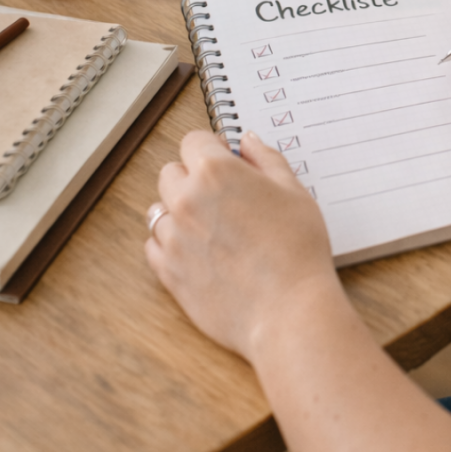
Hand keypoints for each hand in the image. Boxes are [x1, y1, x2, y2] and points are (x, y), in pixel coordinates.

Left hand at [145, 130, 336, 360]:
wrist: (288, 310)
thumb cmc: (297, 249)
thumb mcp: (293, 191)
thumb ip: (266, 158)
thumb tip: (246, 141)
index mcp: (215, 172)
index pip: (193, 141)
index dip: (212, 148)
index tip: (227, 161)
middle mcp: (186, 200)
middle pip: (170, 172)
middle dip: (192, 176)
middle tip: (224, 195)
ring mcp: (172, 238)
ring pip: (159, 209)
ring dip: (179, 210)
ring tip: (212, 226)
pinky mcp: (168, 272)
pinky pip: (153, 246)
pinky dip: (170, 243)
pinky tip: (200, 251)